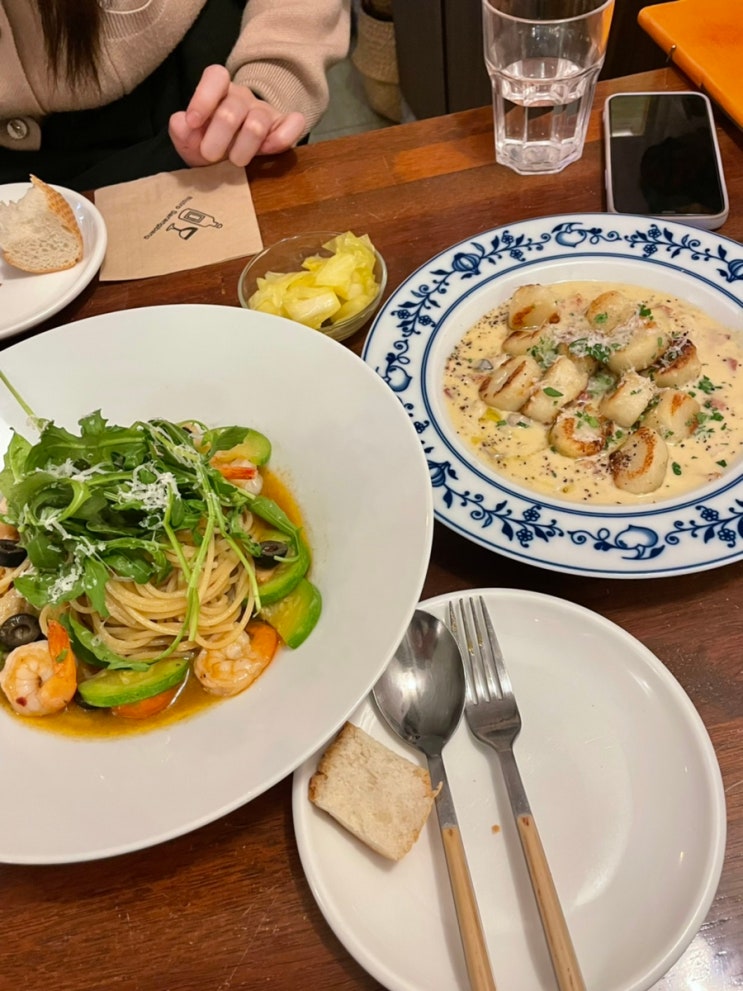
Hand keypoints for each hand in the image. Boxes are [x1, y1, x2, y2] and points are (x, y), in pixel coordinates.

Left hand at [168, 65, 305, 167]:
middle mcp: (243, 98)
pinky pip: (294, 123)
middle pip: (232, 109)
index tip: (193, 122)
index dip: (203, 98)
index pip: (215, 76)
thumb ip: (181, 133)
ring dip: (243, 148)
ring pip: (258, 123)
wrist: (237, 164)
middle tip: (210, 156)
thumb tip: (182, 123)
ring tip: (236, 162)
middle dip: (218, 138)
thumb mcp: (192, 143)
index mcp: (219, 93)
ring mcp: (266, 111)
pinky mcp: (286, 127)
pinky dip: (281, 139)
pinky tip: (267, 152)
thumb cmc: (213, 147)